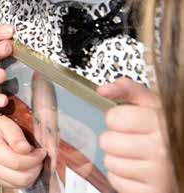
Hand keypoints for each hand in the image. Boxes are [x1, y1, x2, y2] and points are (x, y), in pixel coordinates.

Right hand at [0, 114, 45, 188]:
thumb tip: (26, 150)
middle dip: (35, 168)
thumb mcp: (5, 124)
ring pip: (20, 184)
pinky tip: (26, 167)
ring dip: (32, 175)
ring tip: (32, 161)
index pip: (18, 163)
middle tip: (38, 156)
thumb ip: (16, 137)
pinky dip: (25, 179)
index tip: (41, 151)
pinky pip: (15, 186)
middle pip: (21, 178)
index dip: (34, 159)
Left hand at [98, 78, 174, 192]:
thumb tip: (103, 89)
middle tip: (132, 139)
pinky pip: (115, 181)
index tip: (128, 121)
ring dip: (117, 157)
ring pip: (109, 162)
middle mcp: (162, 150)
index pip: (114, 118)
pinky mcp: (153, 192)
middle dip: (115, 138)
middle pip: (107, 141)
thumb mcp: (155, 105)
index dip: (116, 118)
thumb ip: (130, 91)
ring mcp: (158, 174)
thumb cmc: (169, 132)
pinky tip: (136, 170)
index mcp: (162, 124)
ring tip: (135, 155)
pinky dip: (121, 176)